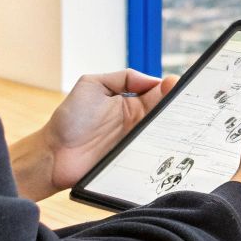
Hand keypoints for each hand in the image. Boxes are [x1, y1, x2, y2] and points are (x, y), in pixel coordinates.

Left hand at [10, 69, 177, 199]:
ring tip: (183, 121)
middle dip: (179, 107)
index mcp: (130, 102)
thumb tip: (154, 80)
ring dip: (173, 128)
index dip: (170, 89)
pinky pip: (154, 155)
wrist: (52, 155)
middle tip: (188, 103)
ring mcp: (136, 142)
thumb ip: (123, 78)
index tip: (178, 85)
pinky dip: (163, 150)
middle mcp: (137, 122)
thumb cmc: (69, 119)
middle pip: (166, 113)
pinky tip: (169, 144)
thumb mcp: (92, 85)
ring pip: (164, 134)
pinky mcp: (134, 162)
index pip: (158, 92)